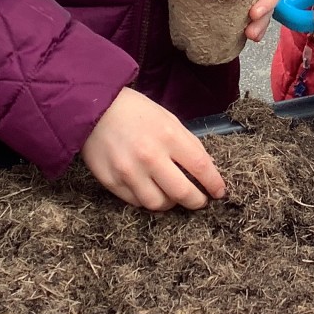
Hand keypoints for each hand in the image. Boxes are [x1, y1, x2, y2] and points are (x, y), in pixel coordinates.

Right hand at [80, 87, 225, 211]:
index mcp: (168, 136)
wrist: (94, 109)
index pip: (200, 167)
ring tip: (172, 195)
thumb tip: (205, 169)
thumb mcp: (168, 119)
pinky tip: (150, 189)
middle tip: (200, 201)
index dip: (214, 183)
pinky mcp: (111, 182)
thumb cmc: (135, 112)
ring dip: (170, 203)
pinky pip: (136, 202)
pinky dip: (147, 199)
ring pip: (158, 204)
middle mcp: (150, 156)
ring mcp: (129, 172)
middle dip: (197, 201)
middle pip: (182, 192)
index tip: (219, 191)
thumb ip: (187, 144)